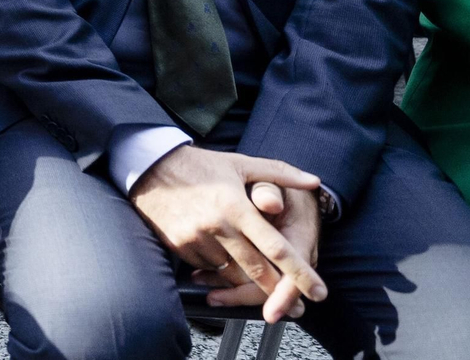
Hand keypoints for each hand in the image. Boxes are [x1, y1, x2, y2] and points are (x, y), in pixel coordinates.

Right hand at [130, 145, 326, 322]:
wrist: (150, 167)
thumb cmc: (199, 165)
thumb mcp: (240, 163)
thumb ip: (280, 174)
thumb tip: (314, 181)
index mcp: (236, 207)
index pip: (276, 247)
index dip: (300, 272)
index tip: (319, 291)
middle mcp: (218, 226)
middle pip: (257, 270)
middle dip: (279, 290)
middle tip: (295, 305)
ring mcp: (197, 239)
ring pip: (231, 272)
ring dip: (244, 274)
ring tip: (249, 267)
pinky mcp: (180, 246)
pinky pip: (208, 267)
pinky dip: (218, 266)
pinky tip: (219, 251)